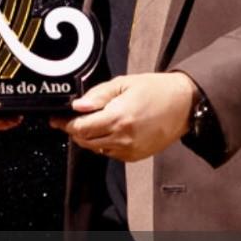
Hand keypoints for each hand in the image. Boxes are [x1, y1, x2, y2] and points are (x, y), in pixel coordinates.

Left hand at [52, 71, 196, 161]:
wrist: (184, 104)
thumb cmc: (155, 89)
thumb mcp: (124, 84)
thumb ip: (98, 95)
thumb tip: (77, 106)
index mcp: (118, 117)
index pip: (81, 128)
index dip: (65, 124)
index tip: (55, 119)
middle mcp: (122, 138)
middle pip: (85, 141)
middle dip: (74, 131)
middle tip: (70, 119)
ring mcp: (129, 150)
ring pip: (96, 148)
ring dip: (88, 138)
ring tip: (90, 122)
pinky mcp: (136, 156)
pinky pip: (110, 152)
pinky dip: (103, 143)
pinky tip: (107, 129)